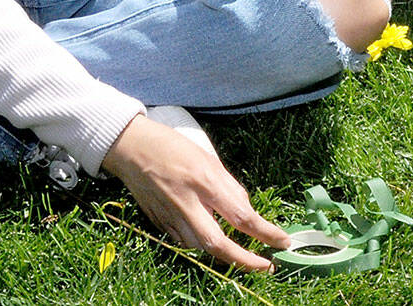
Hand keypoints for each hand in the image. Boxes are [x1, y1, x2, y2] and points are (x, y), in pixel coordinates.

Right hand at [101, 114, 289, 270]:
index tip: (282, 241)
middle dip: (246, 261)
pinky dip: (203, 244)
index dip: (265, 233)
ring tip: (245, 253)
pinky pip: (186, 241)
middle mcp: (187, 204)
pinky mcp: (160, 224)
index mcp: (204, 182)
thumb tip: (246, 211)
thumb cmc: (171, 147)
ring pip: (202, 247)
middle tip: (267, 266)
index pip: (241, 216)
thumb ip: (229, 187)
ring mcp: (171, 217)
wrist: (130, 148)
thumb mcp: (208, 158)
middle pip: (219, 244)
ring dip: (225, 253)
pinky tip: (213, 237)